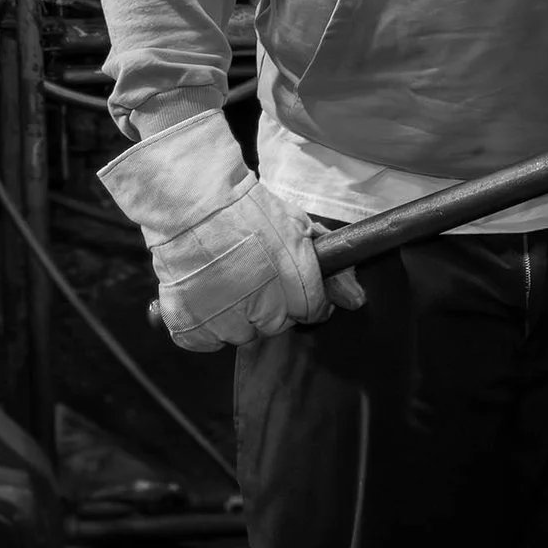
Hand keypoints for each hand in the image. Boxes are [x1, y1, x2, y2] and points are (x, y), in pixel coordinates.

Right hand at [99, 110, 366, 351]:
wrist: (193, 204)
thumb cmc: (246, 210)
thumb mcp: (298, 227)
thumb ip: (329, 265)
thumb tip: (356, 301)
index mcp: (296, 283)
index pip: (312, 312)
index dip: (305, 298)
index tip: (292, 287)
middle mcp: (264, 307)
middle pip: (276, 325)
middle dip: (270, 306)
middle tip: (253, 277)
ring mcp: (226, 320)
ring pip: (242, 335)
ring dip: (237, 317)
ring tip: (224, 283)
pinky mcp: (191, 326)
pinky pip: (207, 342)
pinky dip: (205, 327)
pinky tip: (204, 298)